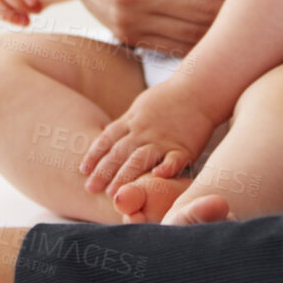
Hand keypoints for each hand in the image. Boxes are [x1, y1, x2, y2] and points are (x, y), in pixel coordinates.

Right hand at [54, 0, 236, 52]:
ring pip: (191, 35)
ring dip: (222, 30)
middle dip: (235, 9)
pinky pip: (175, 48)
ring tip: (244, 17)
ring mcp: (126, 21)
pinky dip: (201, 43)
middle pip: (202, 12)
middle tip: (260, 2)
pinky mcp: (127, 38)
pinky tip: (218, 30)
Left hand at [80, 84, 219, 195]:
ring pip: (140, 158)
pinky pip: (174, 159)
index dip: (94, 155)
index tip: (83, 170)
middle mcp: (144, 131)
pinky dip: (166, 168)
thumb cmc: (169, 98)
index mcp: (133, 120)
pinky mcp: (184, 147)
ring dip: (126, 175)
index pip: (108, 139)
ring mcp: (163, 139)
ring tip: (114, 193)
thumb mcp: (141, 106)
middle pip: (119, 152)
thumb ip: (126, 124)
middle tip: (90, 188)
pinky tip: (158, 177)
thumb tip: (108, 137)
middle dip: (103, 171)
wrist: (198, 89)